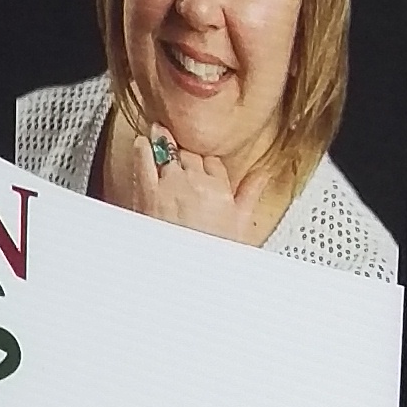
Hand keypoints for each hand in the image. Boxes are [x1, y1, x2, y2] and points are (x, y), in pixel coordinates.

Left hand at [97, 115, 268, 242]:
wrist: (182, 273)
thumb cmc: (210, 252)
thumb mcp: (240, 225)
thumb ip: (251, 193)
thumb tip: (264, 174)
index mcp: (220, 189)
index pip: (213, 161)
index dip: (205, 162)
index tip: (201, 164)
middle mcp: (196, 183)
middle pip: (190, 154)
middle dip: (185, 152)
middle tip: (179, 152)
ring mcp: (170, 185)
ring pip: (167, 150)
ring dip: (163, 141)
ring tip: (159, 133)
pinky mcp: (147, 191)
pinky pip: (144, 159)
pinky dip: (143, 148)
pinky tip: (142, 144)